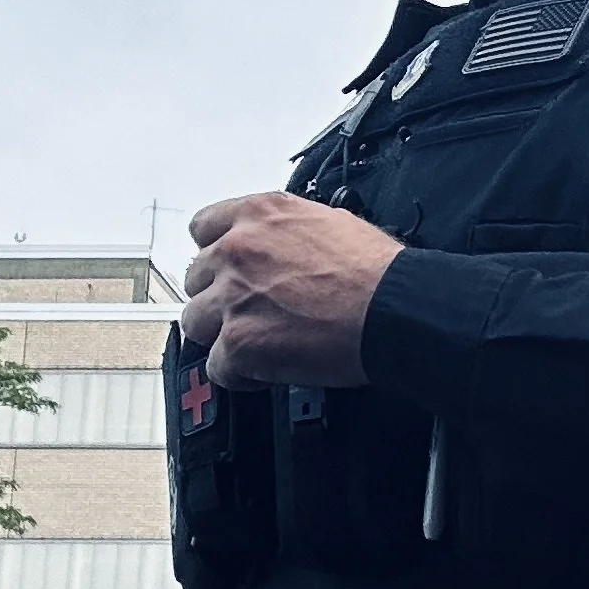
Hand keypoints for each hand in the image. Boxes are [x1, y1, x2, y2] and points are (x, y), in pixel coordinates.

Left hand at [181, 191, 401, 387]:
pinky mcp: (239, 343)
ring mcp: (233, 297)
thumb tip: (280, 247)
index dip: (216, 253)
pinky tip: (267, 369)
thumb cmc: (376, 271)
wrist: (393, 310)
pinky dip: (239, 373)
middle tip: (252, 311)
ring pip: (196, 322)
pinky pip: (217, 366)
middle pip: (196, 278)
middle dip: (220, 296)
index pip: (203, 228)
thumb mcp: (329, 222)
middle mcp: (237, 250)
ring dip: (223, 334)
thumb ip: (286, 231)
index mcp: (258, 214)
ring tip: (258, 344)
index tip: (228, 269)